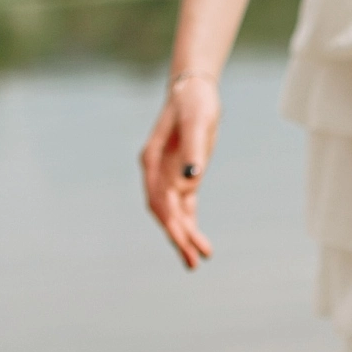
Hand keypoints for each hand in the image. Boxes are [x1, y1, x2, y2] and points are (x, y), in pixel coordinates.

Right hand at [140, 72, 220, 268]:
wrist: (195, 90)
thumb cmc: (194, 102)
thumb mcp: (197, 121)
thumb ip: (193, 149)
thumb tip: (190, 178)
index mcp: (153, 160)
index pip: (159, 198)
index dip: (170, 221)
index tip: (184, 238)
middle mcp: (157, 172)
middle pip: (164, 212)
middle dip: (177, 237)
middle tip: (193, 262)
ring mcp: (169, 176)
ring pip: (174, 214)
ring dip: (184, 237)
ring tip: (197, 261)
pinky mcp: (183, 177)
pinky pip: (184, 207)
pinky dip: (190, 224)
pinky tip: (198, 243)